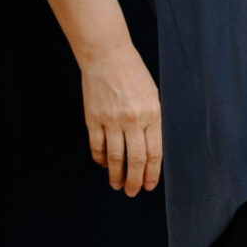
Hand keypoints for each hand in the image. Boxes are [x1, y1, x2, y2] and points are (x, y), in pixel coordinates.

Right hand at [80, 45, 162, 195]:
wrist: (107, 55)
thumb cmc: (133, 74)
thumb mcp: (152, 96)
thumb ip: (152, 122)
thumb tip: (149, 151)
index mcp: (151, 114)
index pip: (153, 153)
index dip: (151, 173)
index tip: (148, 186)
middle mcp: (132, 119)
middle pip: (135, 160)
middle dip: (134, 180)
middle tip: (132, 192)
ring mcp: (111, 120)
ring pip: (115, 157)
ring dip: (116, 175)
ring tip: (117, 185)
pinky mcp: (93, 118)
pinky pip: (97, 146)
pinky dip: (101, 159)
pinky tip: (104, 165)